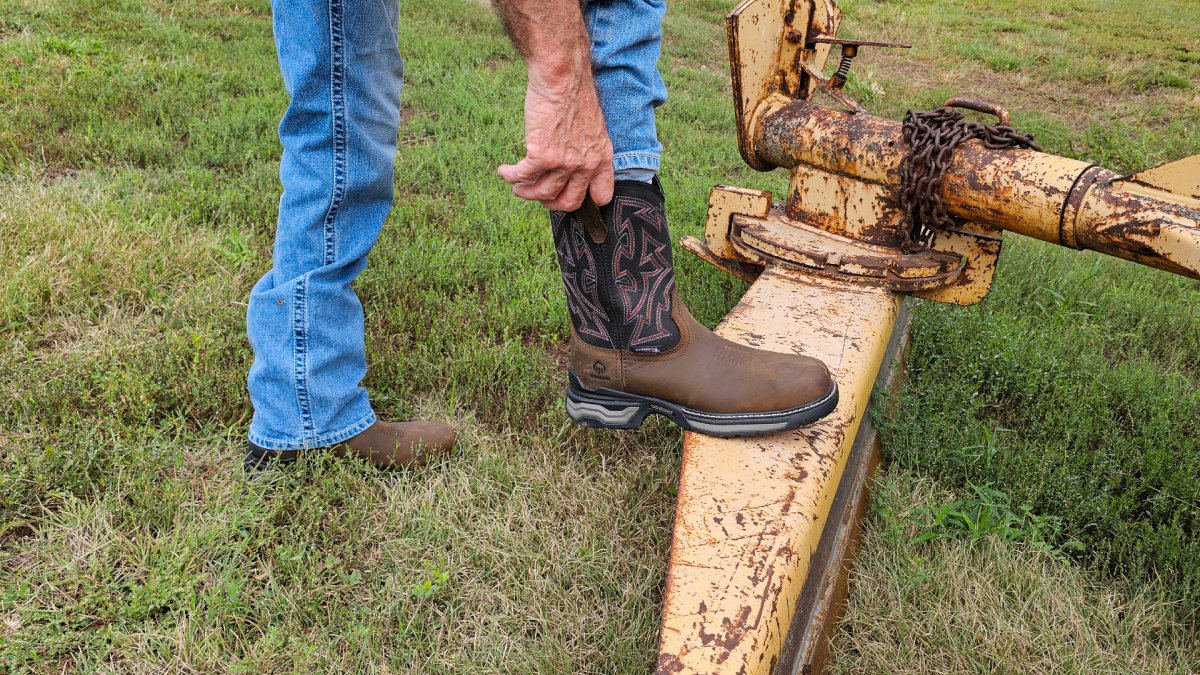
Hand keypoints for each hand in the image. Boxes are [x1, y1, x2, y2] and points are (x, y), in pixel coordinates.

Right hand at [498, 72, 614, 210]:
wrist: (562, 77)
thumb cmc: (574, 94)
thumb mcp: (593, 126)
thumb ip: (587, 147)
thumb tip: (573, 161)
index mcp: (601, 157)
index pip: (602, 194)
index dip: (587, 203)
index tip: (570, 200)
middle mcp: (586, 165)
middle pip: (569, 202)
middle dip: (551, 204)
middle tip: (539, 195)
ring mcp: (564, 163)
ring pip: (543, 193)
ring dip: (527, 193)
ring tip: (518, 188)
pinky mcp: (542, 155)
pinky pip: (522, 176)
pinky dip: (510, 176)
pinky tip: (504, 172)